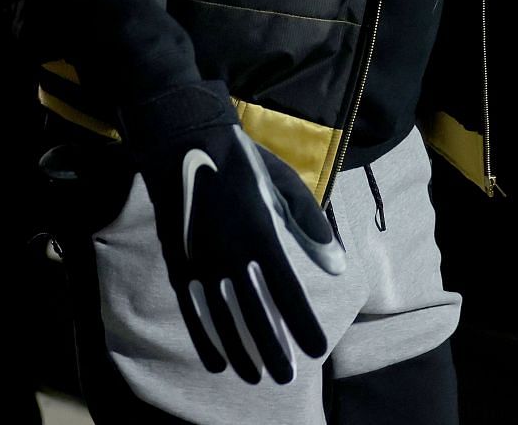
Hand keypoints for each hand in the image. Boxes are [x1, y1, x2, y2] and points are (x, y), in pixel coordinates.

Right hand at [127, 82, 344, 383]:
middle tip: (287, 376)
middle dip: (273, 348)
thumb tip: (338, 266)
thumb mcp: (284, 186)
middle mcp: (231, 253)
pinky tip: (218, 360)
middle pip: (255, 313)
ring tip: (256, 377)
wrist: (185, 141)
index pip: (287, 291)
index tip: (319, 348)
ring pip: (223, 317)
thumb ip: (312, 227)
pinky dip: (205, 338)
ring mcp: (202, 260)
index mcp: (262, 233)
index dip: (302, 323)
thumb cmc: (244, 163)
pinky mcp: (180, 263)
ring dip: (241, 349)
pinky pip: (193, 310)